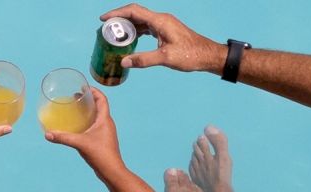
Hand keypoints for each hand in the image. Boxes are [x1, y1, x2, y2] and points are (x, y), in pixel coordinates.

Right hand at [43, 87, 120, 166]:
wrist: (112, 172)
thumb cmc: (101, 155)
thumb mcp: (80, 144)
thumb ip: (64, 138)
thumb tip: (48, 134)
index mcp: (105, 119)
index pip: (102, 99)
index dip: (94, 91)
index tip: (83, 87)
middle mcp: (107, 124)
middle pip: (99, 106)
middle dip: (88, 99)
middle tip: (75, 96)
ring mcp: (105, 132)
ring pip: (97, 116)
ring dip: (87, 111)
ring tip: (75, 109)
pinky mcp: (102, 140)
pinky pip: (94, 126)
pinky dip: (87, 122)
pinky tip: (77, 127)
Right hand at [102, 4, 225, 73]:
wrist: (207, 55)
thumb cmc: (191, 55)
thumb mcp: (165, 58)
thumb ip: (144, 59)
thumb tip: (124, 61)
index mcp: (160, 21)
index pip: (134, 11)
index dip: (117, 13)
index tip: (103, 19)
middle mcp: (161, 19)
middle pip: (135, 13)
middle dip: (119, 20)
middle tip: (105, 29)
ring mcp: (164, 24)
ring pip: (140, 20)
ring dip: (127, 26)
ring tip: (114, 35)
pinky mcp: (166, 30)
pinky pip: (147, 27)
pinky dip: (136, 31)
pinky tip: (130, 40)